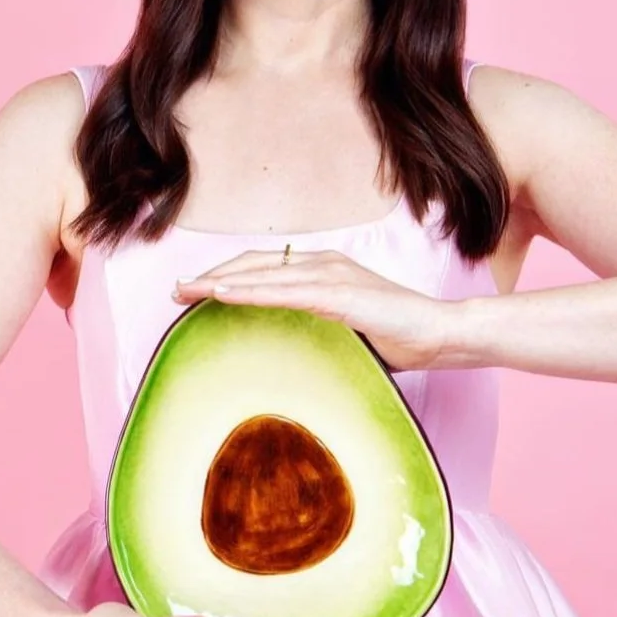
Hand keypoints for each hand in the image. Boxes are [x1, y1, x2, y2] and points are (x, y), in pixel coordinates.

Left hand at [171, 246, 450, 371]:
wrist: (440, 334)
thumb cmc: (397, 337)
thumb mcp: (346, 330)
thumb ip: (316, 329)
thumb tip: (289, 352)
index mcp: (323, 269)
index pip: (264, 267)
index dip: (226, 276)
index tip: (193, 292)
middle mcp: (323, 263)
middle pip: (254, 264)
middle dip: (211, 276)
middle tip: (176, 291)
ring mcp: (331, 275)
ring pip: (262, 273)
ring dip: (220, 281)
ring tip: (186, 292)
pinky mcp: (339, 293)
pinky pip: (284, 291)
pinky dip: (250, 291)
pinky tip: (222, 295)